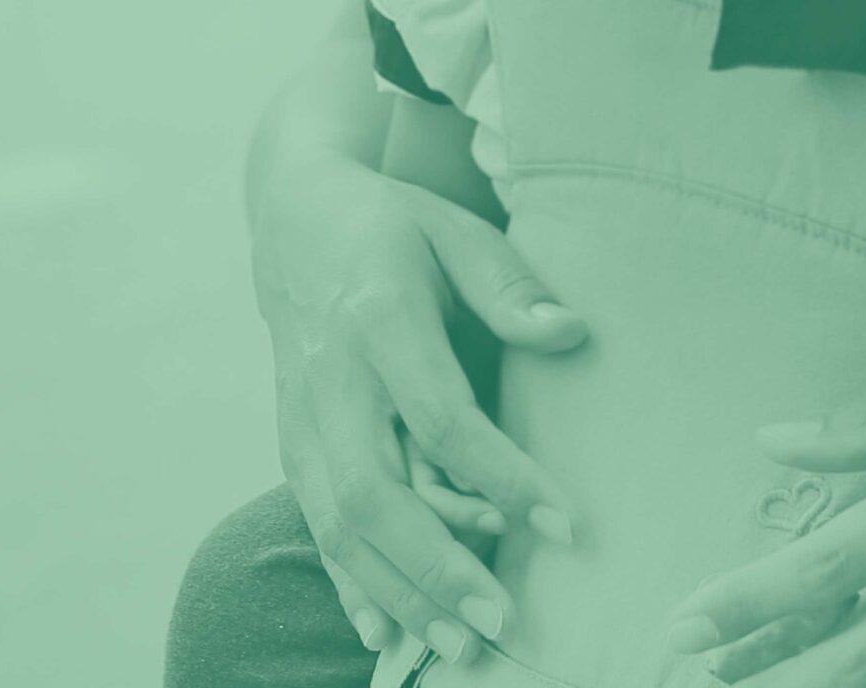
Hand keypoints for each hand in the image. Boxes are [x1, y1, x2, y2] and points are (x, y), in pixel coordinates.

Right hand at [253, 151, 587, 662]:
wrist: (293, 221)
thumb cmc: (394, 227)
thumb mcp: (456, 229)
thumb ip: (510, 286)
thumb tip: (573, 335)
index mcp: (380, 319)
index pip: (443, 417)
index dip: (502, 477)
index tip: (565, 523)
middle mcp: (332, 382)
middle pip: (375, 494)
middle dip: (436, 566)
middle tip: (501, 619)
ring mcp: (303, 422)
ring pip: (340, 528)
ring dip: (399, 593)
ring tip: (462, 644)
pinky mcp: (291, 447)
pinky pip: (317, 528)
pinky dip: (351, 585)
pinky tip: (389, 633)